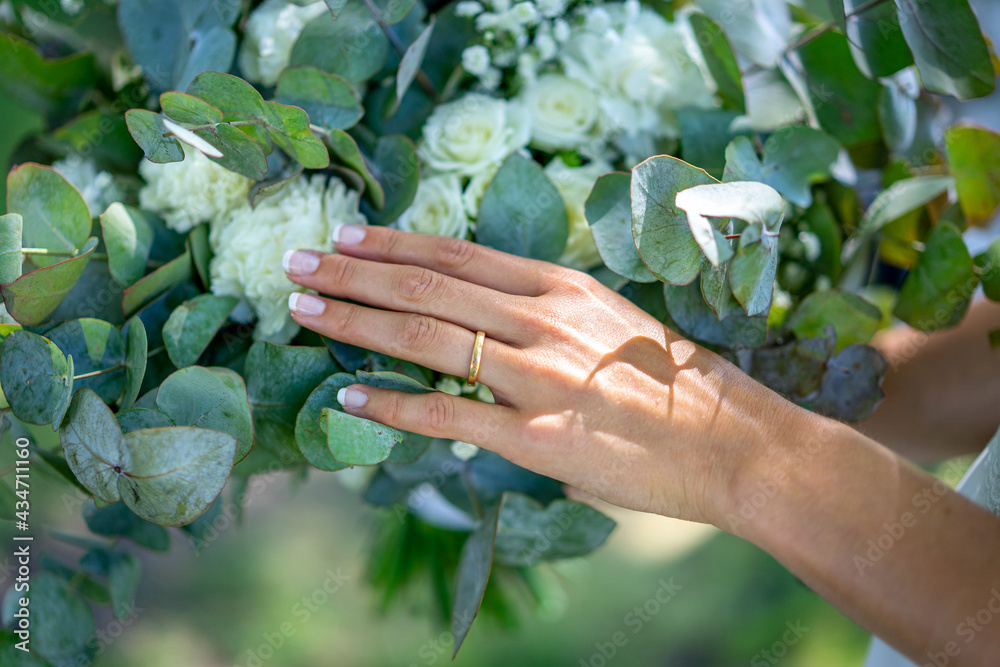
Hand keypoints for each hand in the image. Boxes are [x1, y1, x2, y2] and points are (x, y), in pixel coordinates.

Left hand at [284, 224, 806, 524]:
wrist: (735, 441)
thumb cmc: (678, 385)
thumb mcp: (613, 326)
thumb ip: (551, 325)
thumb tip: (497, 344)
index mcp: (564, 287)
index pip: (459, 253)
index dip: (394, 241)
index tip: (346, 235)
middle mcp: (545, 318)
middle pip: (428, 283)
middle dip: (353, 271)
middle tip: (296, 262)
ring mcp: (539, 376)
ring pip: (426, 334)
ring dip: (355, 319)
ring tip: (302, 309)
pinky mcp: (537, 437)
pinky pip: (448, 414)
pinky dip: (392, 404)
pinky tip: (349, 396)